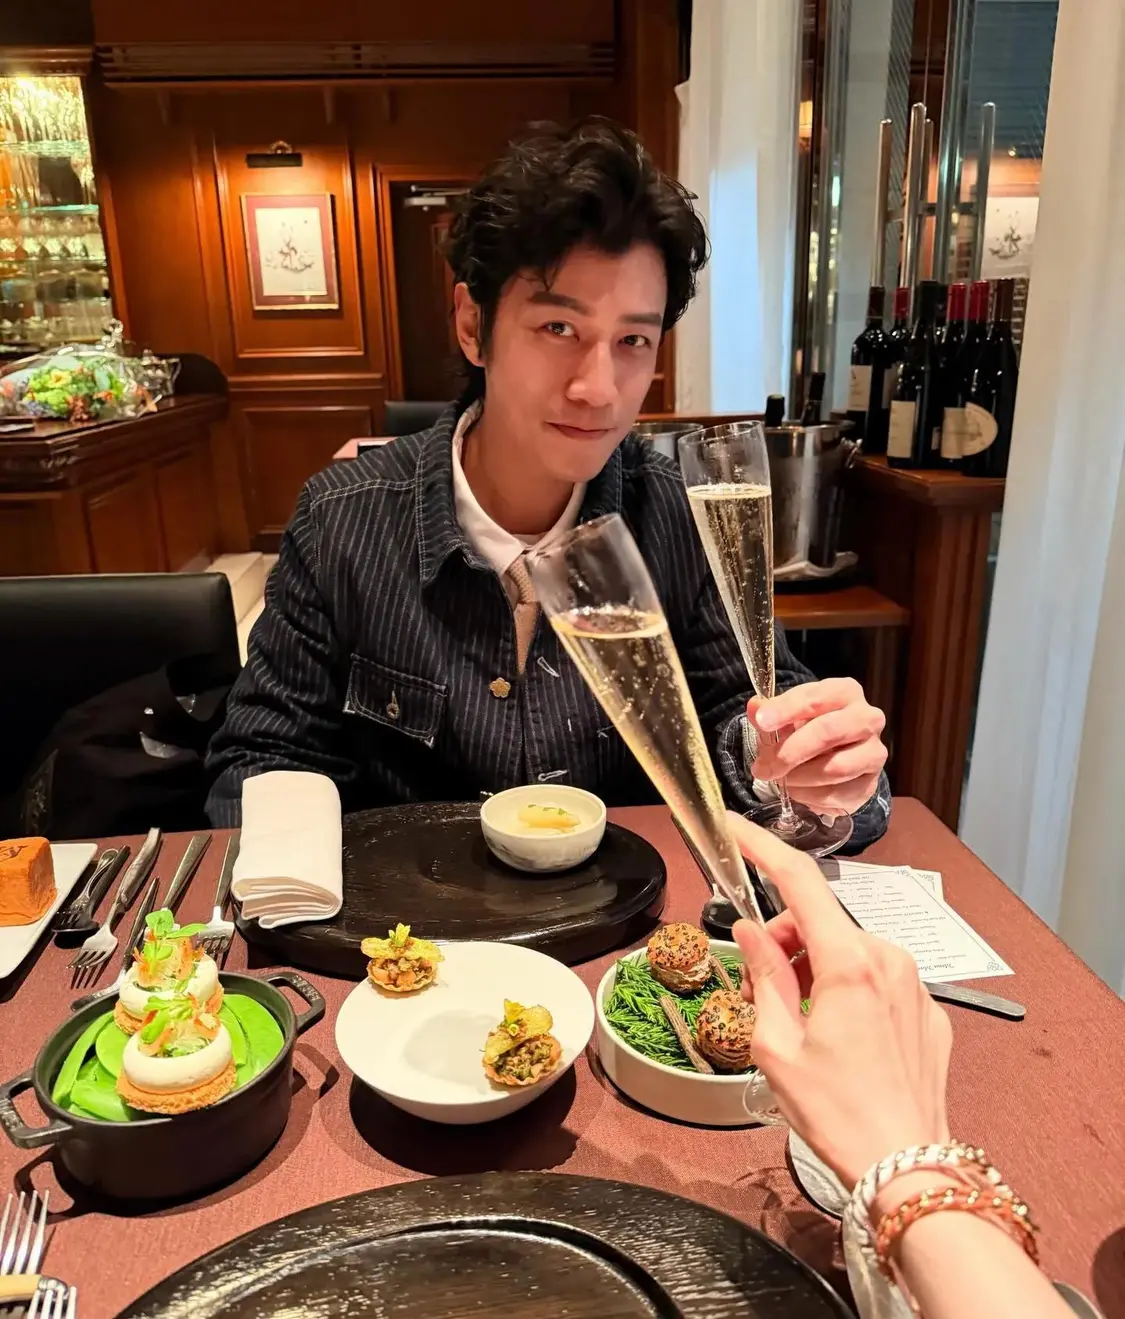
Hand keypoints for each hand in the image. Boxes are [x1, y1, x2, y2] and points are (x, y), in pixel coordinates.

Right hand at [728, 812, 951, 1188]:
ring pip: (848, 950)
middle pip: (821, 922)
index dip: (762, 847)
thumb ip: (762, 976)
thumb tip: (751, 932)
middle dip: (783, 941)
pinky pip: (876, 979)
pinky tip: (838, 1039)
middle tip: (761, 991)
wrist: (908, 1169)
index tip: (734, 827)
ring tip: (799, 1024)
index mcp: (850, 963)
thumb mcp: (777, 1046)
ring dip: (814, 968)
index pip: (801, 881)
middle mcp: (890, 960)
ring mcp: (914, 985)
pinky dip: (846, 990)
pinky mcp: (928, 1011)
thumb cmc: (837, 1113)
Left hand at [749, 677, 886, 816]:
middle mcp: (867, 718)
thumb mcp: (786, 717)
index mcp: (845, 692)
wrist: (837, 757)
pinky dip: (809, 796)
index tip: (762, 722)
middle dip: (790, 752)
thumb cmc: (808, 729)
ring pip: (835, 767)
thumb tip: (755, 707)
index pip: (815, 698)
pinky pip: (837, 794)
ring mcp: (873, 752)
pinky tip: (797, 791)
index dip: (786, 709)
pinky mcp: (871, 783)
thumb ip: (769, 713)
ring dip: (798, 778)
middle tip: (763, 768)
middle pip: (828, 732)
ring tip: (779, 780)